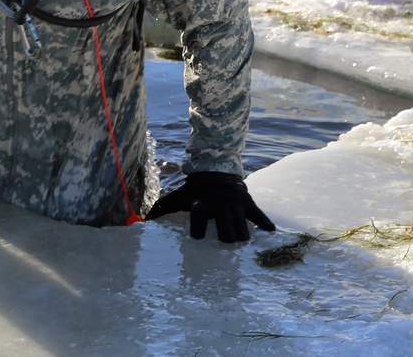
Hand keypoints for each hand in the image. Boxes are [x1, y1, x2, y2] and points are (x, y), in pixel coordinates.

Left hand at [145, 172, 275, 242]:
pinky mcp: (248, 202)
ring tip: (239, 241)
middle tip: (223, 242)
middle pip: (225, 223)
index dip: (198, 226)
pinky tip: (269, 231)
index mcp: (201, 202)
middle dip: (226, 235)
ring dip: (241, 234)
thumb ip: (162, 208)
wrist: (216, 170)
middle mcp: (219, 203)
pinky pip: (258, 214)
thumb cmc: (195, 191)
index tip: (197, 237)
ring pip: (242, 223)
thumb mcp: (178, 196)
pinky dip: (264, 222)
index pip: (199, 214)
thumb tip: (143, 221)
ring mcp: (235, 203)